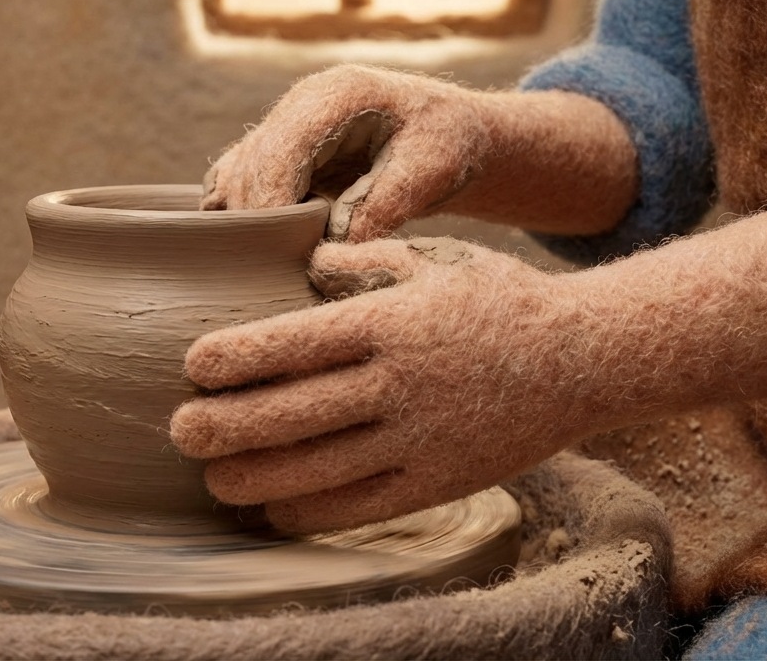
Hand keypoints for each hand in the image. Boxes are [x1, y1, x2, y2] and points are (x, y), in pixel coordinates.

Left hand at [171, 237, 595, 532]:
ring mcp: (421, 437)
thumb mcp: (432, 259)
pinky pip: (364, 505)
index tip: (191, 366)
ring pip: (320, 467)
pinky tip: (275, 508)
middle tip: (179, 432)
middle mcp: (400, 382)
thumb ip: (362, 256)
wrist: (587, 357)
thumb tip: (301, 259)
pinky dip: (312, 511)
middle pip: (294, 412)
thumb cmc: (497, 299)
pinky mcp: (440, 480)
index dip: (235, 357)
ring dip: (256, 476)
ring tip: (213, 478)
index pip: (294, 342)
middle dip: (225, 426)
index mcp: (390, 321)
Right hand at [201, 64, 639, 239]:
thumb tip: (337, 247)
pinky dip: (250, 219)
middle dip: (260, 222)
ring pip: (234, 177)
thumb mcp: (431, 172)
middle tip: (286, 272)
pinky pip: (239, 187)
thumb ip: (385, 204)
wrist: (451, 130)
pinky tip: (280, 248)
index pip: (279, 150)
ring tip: (283, 262)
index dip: (271, 204)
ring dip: (250, 223)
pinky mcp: (277, 153)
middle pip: (249, 167)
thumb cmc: (448, 144)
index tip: (284, 255)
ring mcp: (284, 126)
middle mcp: (299, 104)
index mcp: (336, 95)